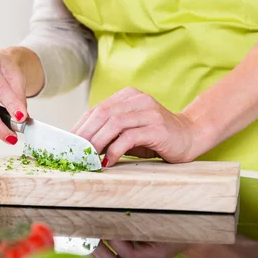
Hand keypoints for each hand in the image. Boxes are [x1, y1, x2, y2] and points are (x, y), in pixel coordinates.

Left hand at [71, 87, 203, 165]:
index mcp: (127, 96)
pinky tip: (108, 161)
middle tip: (74, 152)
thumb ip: (109, 132)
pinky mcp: (157, 127)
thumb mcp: (128, 131)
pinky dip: (115, 150)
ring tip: (88, 157)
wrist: (191, 136)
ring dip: (97, 142)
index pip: (96, 109)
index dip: (79, 127)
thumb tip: (81, 146)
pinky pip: (130, 137)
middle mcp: (137, 100)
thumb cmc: (156, 137)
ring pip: (114, 123)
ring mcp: (149, 112)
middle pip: (102, 114)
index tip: (67, 143)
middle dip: (85, 135)